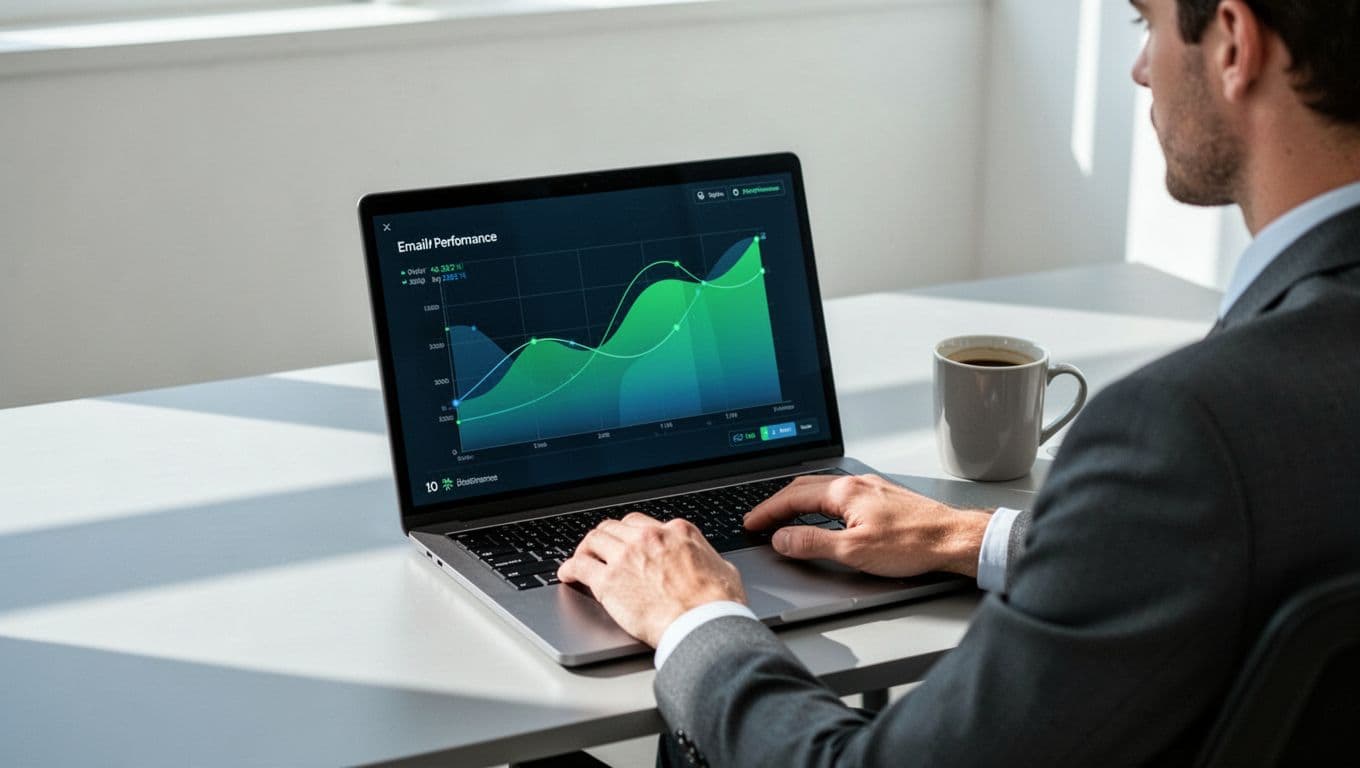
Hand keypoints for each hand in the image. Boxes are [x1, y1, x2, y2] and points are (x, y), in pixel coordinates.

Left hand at [557, 513, 745, 646]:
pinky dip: (570, 568)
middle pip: (615, 528)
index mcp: (676, 532)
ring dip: (586, 548)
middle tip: (599, 549)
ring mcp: (626, 557)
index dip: (630, 534)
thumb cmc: (717, 604)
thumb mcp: (722, 569)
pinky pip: (579, 566)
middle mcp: (648, 538)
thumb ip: (705, 559)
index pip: (642, 524)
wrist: (704, 625)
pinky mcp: (608, 582)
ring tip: (580, 559)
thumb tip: (707, 564)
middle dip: (606, 537)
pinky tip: (567, 574)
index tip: (625, 543)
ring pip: (594, 540)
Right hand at [744, 474, 990, 578]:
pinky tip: (822, 513)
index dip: (767, 512)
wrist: (952, 539)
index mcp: (844, 492)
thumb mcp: (854, 551)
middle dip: (777, 503)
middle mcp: (855, 484)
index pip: (792, 497)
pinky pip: (839, 494)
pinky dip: (818, 502)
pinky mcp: (882, 496)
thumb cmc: (913, 544)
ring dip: (798, 501)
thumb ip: (812, 543)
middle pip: (804, 487)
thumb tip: (781, 539)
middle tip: (760, 520)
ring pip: (822, 489)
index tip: (751, 523)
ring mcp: (870, 488)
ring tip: (783, 516)